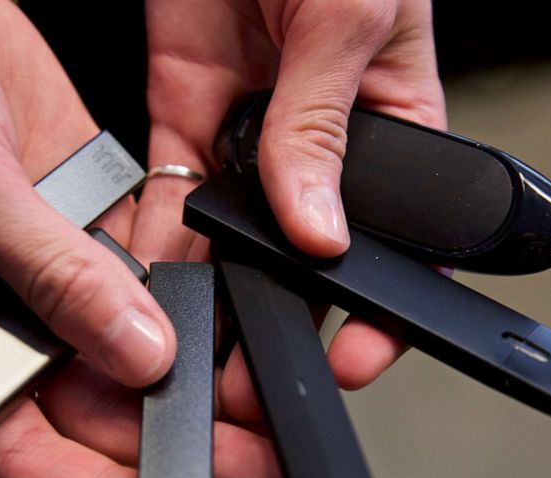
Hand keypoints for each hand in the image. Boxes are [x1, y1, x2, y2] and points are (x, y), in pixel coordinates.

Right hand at [0, 0, 286, 477]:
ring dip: (199, 383)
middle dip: (179, 443)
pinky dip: (196, 309)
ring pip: (136, 357)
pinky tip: (242, 324)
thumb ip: (52, 275)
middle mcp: (8, 327)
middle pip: (100, 415)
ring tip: (265, 403)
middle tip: (255, 461)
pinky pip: (154, 286)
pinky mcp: (93, 233)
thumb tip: (135, 352)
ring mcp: (56, 282)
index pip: (24, 452)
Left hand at [139, 0, 446, 419]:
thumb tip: (319, 226)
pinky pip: (174, 190)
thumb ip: (326, 127)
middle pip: (305, 253)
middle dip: (283, 314)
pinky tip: (153, 278)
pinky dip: (162, 238)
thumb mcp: (350, 17)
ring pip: (236, 235)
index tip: (352, 355)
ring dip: (217, 288)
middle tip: (256, 369)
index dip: (381, 307)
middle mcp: (321, 140)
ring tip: (197, 342)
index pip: (397, 238)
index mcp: (392, 121)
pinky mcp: (187, 109)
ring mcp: (251, 131)